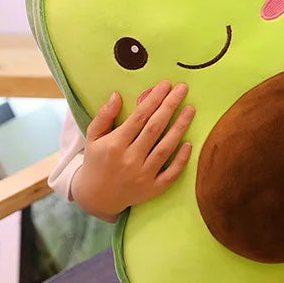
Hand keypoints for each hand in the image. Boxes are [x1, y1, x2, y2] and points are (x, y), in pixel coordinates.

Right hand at [71, 80, 195, 219]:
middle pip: (154, 128)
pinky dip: (181, 160)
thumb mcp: (93, 138)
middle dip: (170, 106)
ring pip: (165, 148)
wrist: (96, 198)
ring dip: (180, 127)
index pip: (139, 117)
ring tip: (190, 109)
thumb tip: (117, 95)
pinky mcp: (152, 189)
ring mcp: (142, 176)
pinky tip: (189, 143)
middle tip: (182, 89)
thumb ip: (104, 116)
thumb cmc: (96, 161)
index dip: (153, 99)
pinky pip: (171, 174)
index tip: (165, 84)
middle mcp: (130, 159)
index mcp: (115, 145)